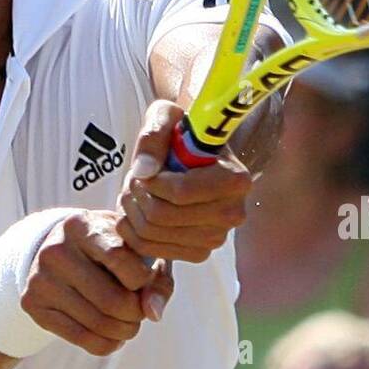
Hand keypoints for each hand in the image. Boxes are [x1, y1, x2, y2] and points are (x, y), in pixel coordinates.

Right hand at [21, 210, 174, 355]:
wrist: (60, 249)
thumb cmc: (110, 247)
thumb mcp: (136, 249)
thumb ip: (156, 278)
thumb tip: (153, 314)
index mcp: (81, 225)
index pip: (120, 260)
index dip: (144, 279)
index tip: (146, 279)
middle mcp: (55, 250)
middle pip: (112, 301)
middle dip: (137, 313)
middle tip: (141, 310)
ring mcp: (40, 278)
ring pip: (99, 325)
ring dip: (125, 331)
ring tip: (129, 322)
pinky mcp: (32, 304)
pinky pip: (82, 340)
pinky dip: (108, 344)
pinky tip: (114, 335)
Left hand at [115, 100, 251, 264]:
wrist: (193, 154)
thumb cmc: (182, 132)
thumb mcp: (166, 116)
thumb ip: (154, 134)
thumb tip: (144, 170)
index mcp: (235, 179)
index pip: (181, 193)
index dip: (151, 182)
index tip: (145, 168)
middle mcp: (233, 213)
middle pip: (162, 216)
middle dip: (137, 194)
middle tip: (134, 178)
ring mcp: (217, 237)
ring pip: (152, 234)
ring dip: (132, 209)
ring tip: (134, 190)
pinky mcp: (199, 252)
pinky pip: (150, 248)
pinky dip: (132, 230)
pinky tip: (135, 209)